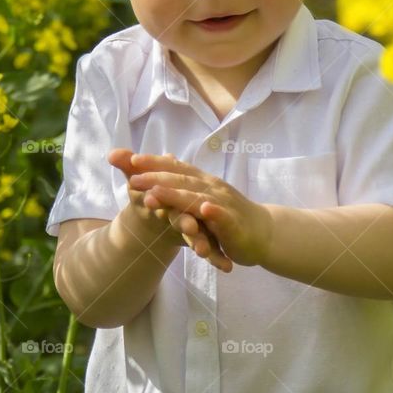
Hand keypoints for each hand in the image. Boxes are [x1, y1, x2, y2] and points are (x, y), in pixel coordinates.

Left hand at [126, 153, 270, 268]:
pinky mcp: (234, 225)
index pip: (175, 168)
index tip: (129, 159)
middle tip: (131, 179)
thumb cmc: (227, 215)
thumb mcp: (199, 200)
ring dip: (176, 195)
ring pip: (197, 198)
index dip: (153, 163)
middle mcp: (211, 188)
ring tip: (154, 194)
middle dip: (156, 178)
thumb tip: (163, 160)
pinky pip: (223, 217)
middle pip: (181, 180)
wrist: (263, 233)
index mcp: (201, 181)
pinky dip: (214, 213)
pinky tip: (204, 210)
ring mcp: (223, 204)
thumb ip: (180, 184)